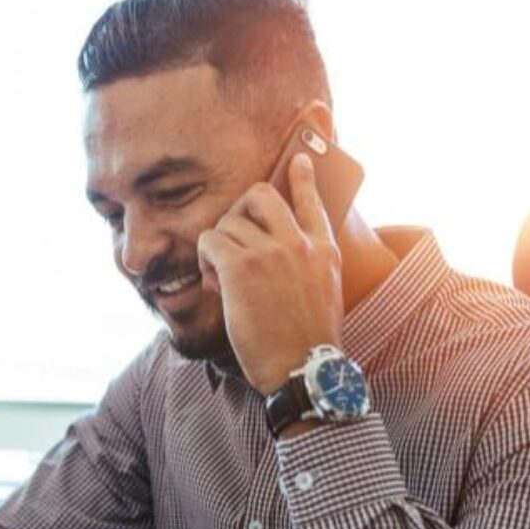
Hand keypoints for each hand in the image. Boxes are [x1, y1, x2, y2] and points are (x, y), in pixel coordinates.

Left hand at [197, 153, 343, 394]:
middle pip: (260, 195)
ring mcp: (269, 252)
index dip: (303, 178)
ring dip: (217, 247)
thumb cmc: (307, 342)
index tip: (299, 160)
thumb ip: (308, 266)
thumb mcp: (324, 293)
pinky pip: (209, 240)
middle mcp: (298, 243)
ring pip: (227, 222)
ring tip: (222, 277)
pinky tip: (214, 281)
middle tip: (232, 239)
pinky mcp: (240, 266)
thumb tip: (277, 252)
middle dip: (239, 211)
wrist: (301, 368)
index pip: (312, 201)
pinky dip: (205, 259)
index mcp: (323, 250)